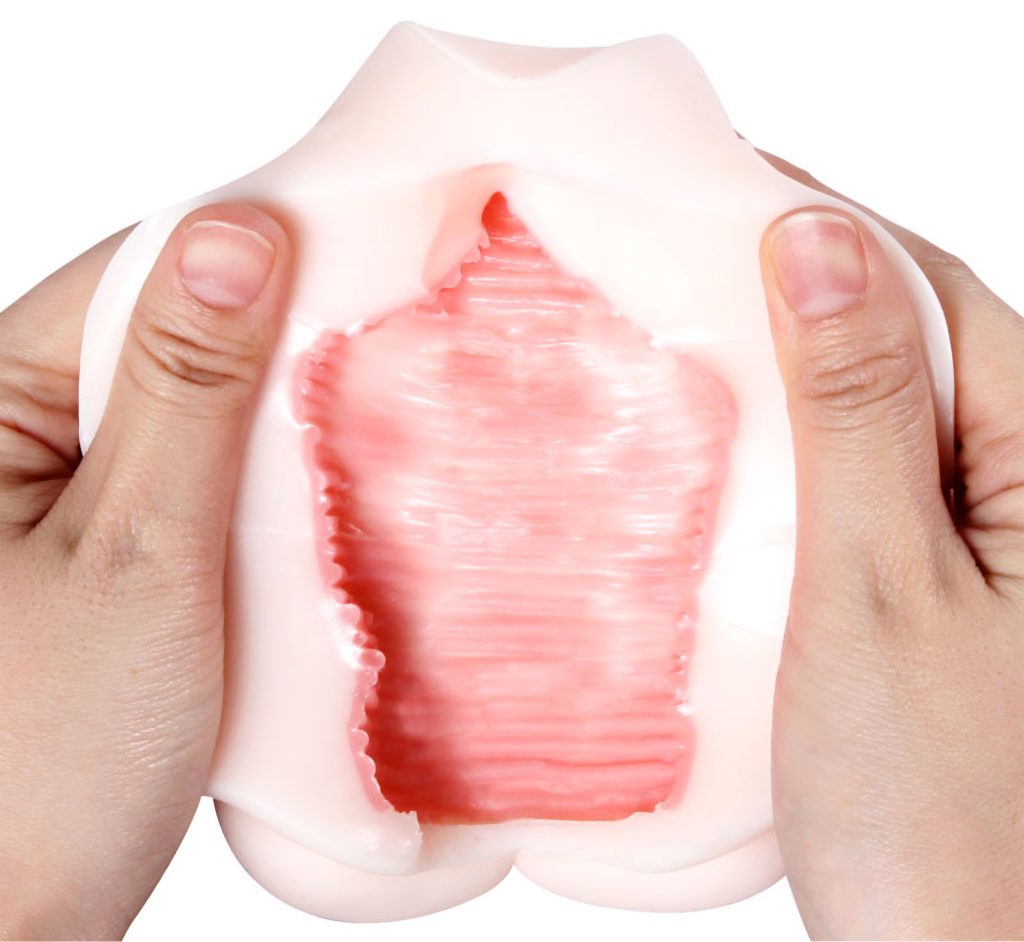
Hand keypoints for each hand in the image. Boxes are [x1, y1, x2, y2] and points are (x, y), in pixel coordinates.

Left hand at [0, 205, 291, 938]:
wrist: (14, 925)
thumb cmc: (43, 762)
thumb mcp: (137, 555)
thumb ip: (184, 392)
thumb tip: (236, 237)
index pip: (127, 280)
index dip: (246, 256)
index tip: (359, 248)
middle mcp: (2, 440)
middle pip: (155, 337)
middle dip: (267, 342)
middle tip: (381, 346)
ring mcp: (50, 498)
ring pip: (178, 408)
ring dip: (264, 418)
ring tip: (360, 418)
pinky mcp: (94, 550)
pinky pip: (181, 476)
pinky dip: (248, 478)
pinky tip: (307, 491)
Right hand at [760, 154, 1023, 938]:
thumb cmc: (931, 806)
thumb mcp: (877, 586)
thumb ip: (856, 411)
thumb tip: (819, 245)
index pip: (935, 288)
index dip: (830, 219)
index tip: (728, 174)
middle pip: (920, 334)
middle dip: (809, 277)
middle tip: (692, 243)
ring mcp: (994, 536)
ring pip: (896, 400)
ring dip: (803, 356)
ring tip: (704, 321)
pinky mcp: (949, 579)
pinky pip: (881, 470)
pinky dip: (809, 436)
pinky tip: (747, 436)